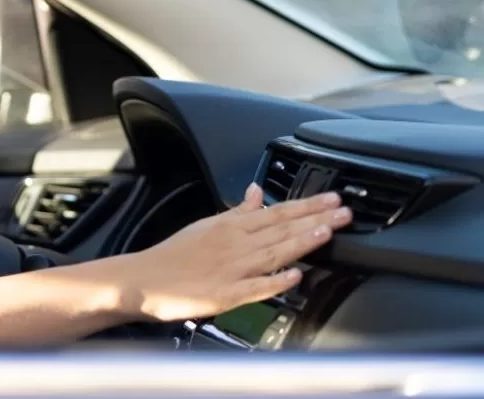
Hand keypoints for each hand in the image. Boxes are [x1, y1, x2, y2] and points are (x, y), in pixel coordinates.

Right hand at [118, 183, 350, 322]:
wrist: (142, 280)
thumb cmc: (173, 255)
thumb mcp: (205, 225)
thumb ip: (237, 212)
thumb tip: (257, 192)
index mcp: (230, 227)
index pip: (276, 213)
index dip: (307, 206)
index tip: (333, 200)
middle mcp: (234, 246)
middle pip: (280, 231)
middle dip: (315, 220)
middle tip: (344, 213)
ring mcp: (229, 270)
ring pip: (271, 254)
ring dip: (300, 243)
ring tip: (325, 233)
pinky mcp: (222, 295)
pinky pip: (252, 289)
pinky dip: (273, 282)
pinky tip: (293, 277)